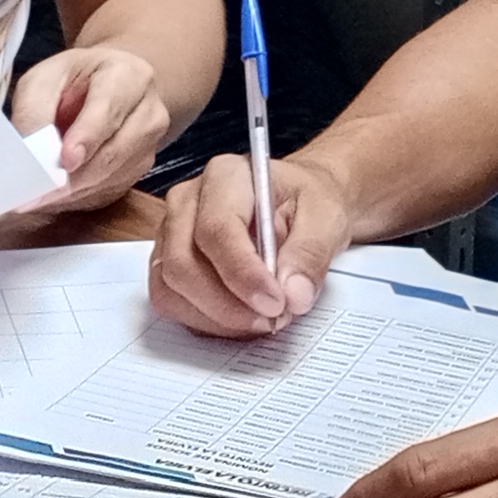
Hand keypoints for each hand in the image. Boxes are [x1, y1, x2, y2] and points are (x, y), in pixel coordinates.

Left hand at [8, 44, 173, 212]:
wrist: (99, 89)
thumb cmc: (70, 81)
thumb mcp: (43, 81)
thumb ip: (35, 112)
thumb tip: (32, 155)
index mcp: (129, 75)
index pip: (110, 108)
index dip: (87, 136)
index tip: (66, 160)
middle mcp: (149, 110)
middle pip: (115, 150)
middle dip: (74, 176)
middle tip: (37, 194)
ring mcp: (150, 144)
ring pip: (113, 176)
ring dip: (74, 191)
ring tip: (38, 196)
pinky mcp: (141, 170)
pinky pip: (110, 191)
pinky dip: (80, 197)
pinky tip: (56, 195)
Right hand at [150, 149, 353, 336]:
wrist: (300, 206)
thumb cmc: (307, 202)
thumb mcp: (327, 217)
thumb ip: (311, 253)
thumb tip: (293, 295)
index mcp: (226, 176)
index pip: (217, 228)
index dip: (242, 273)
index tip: (274, 303)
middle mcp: (189, 201)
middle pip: (183, 262)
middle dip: (227, 304)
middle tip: (272, 318)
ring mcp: (173, 233)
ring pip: (171, 288)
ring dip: (216, 317)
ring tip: (261, 319)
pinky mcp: (170, 263)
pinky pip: (172, 302)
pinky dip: (205, 321)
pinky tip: (241, 319)